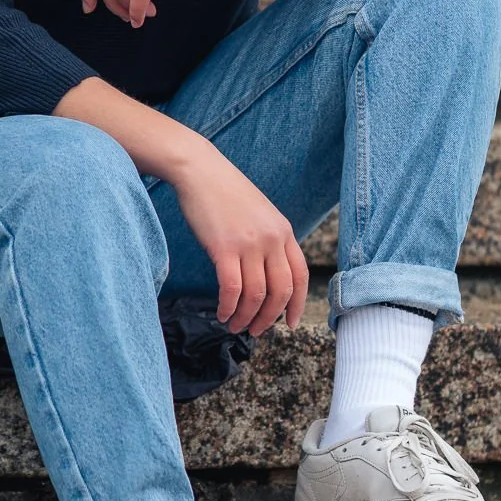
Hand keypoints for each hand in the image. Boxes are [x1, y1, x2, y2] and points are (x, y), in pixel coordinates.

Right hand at [171, 144, 309, 336]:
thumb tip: (267, 274)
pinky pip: (232, 289)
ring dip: (246, 317)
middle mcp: (272, 239)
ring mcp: (249, 243)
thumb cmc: (225, 192)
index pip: (300, 276)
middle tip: (255, 330)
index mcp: (284, 231)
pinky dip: (228, 307)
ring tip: (234, 325)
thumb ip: (269, 240)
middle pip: (280, 291)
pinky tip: (222, 313)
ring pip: (256, 295)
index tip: (288, 323)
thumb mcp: (260, 214)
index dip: (296, 304)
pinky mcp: (224, 247)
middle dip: (268, 318)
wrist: (200, 169)